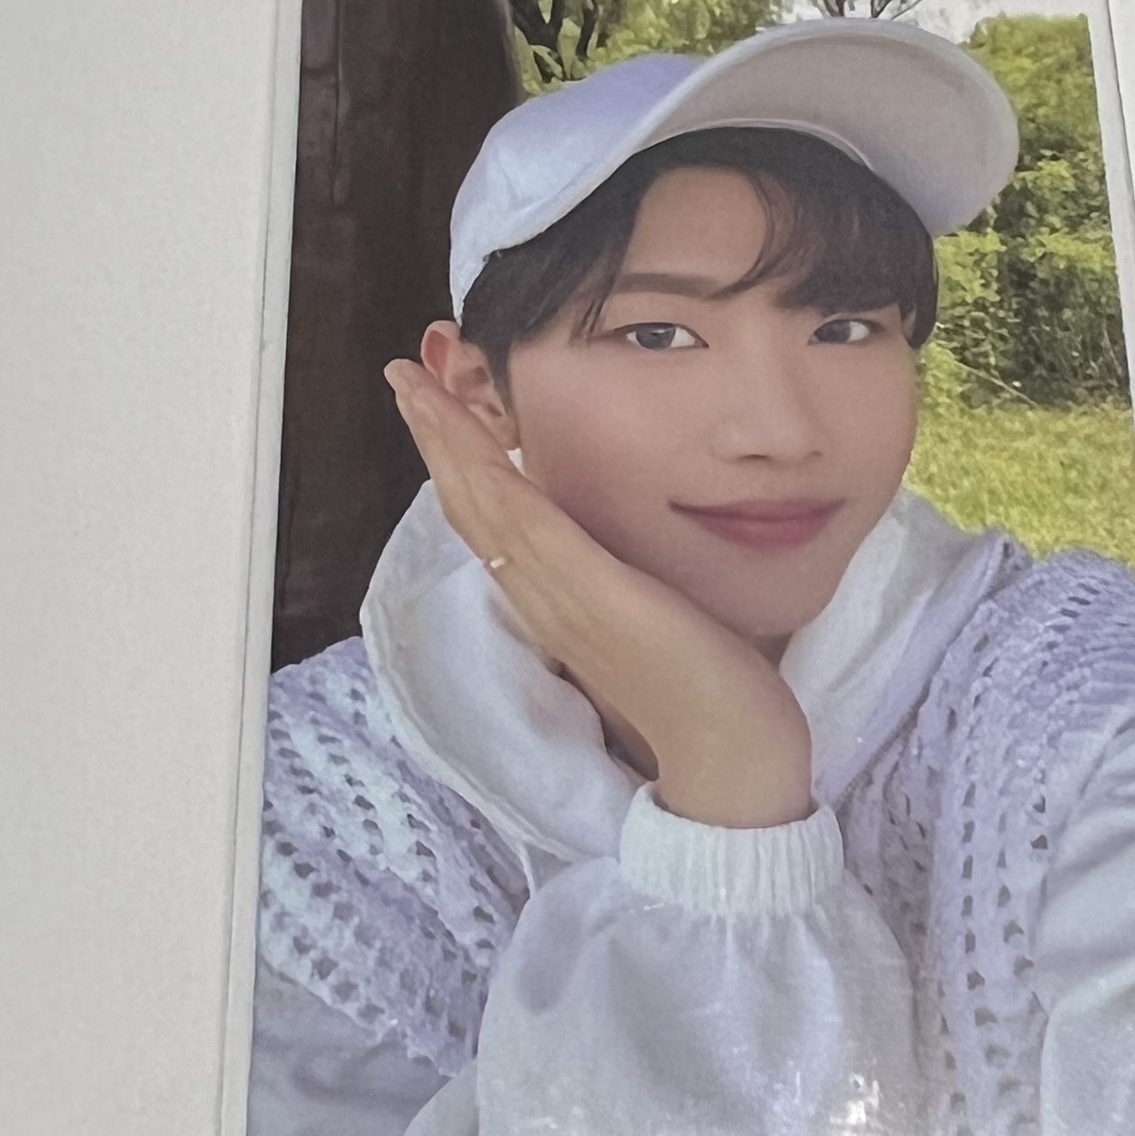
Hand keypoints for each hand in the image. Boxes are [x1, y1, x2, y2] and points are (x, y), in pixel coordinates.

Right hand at [384, 358, 813, 829]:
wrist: (733, 759)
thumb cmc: (705, 692)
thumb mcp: (649, 617)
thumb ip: (618, 584)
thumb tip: (613, 548)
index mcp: (555, 603)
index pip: (489, 520)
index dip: (454, 460)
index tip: (430, 403)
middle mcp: (545, 601)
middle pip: (470, 507)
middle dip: (434, 436)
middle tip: (402, 375)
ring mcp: (567, 603)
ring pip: (488, 511)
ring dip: (448, 445)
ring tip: (417, 388)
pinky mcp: (602, 604)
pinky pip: (538, 534)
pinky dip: (501, 486)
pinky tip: (480, 448)